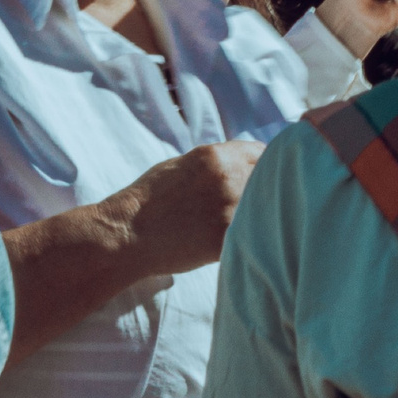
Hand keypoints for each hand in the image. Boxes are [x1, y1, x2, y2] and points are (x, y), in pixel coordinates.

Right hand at [124, 138, 265, 275]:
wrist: (127, 234)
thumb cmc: (148, 199)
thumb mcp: (183, 166)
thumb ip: (215, 164)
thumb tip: (240, 165)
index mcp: (217, 155)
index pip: (263, 154)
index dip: (265, 166)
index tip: (265, 177)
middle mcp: (229, 177)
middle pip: (270, 179)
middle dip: (268, 190)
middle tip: (262, 203)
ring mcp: (230, 208)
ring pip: (265, 208)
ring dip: (262, 215)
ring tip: (251, 224)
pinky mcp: (227, 237)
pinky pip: (253, 235)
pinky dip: (250, 238)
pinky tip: (241, 243)